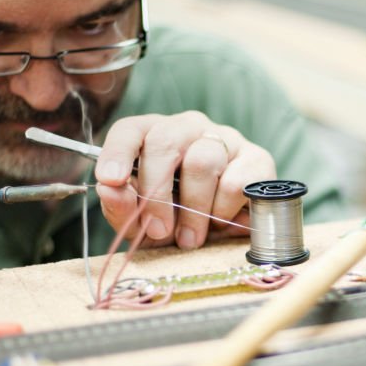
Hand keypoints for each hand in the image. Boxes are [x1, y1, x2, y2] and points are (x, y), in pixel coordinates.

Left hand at [94, 111, 275, 249]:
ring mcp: (225, 139)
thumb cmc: (179, 222)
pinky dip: (223, 211)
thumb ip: (122, 208)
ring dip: (194, 209)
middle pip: (165, 142)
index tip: (112, 180)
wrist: (229, 237)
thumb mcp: (144, 223)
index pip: (131, 129)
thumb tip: (108, 189)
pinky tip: (222, 221)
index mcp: (154, 136)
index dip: (118, 152)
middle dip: (157, 193)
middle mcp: (189, 128)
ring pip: (202, 162)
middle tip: (159, 231)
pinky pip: (235, 182)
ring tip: (192, 237)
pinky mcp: (257, 159)